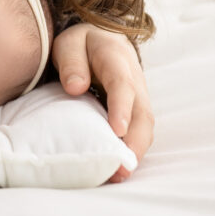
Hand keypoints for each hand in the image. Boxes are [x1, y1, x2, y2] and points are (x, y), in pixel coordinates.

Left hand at [52, 23, 153, 181]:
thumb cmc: (82, 45)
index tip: (117, 131)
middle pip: (142, 114)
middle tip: (120, 168)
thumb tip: (74, 88)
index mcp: (116, 60)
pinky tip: (117, 168)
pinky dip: (131, 150)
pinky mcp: (135, 112)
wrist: (103, 41)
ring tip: (119, 175)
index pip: (122, 85)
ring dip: (135, 152)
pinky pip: (138, 132)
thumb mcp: (70, 44)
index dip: (121, 108)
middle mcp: (135, 82)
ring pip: (144, 127)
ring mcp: (139, 98)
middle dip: (134, 143)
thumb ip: (72, 63)